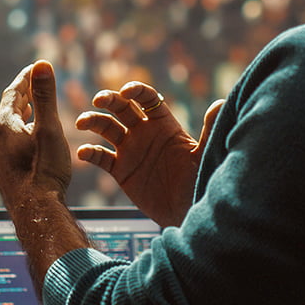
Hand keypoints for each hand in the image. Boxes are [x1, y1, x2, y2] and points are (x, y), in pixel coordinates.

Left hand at [0, 60, 72, 208]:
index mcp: (3, 126)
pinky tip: (28, 144)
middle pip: (8, 110)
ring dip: (21, 118)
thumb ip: (45, 95)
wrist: (37, 213)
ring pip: (7, 131)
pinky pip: (8, 147)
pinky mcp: (1, 173)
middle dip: (24, 97)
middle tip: (35, 85)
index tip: (36, 67)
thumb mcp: (49, 128)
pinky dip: (19, 138)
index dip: (26, 78)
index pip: (13, 92)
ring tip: (33, 112)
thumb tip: (42, 64)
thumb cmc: (44, 170)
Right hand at [75, 83, 223, 228]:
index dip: (136, 90)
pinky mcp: (120, 170)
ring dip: (93, 121)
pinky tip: (83, 154)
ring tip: (82, 123)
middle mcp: (144, 133)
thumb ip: (208, 130)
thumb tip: (221, 104)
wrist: (185, 214)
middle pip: (122, 108)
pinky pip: (101, 157)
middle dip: (109, 100)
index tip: (126, 91)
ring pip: (107, 128)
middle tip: (98, 100)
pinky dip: (90, 153)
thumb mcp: (203, 156)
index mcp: (164, 124)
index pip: (147, 98)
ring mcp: (130, 150)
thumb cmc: (198, 183)